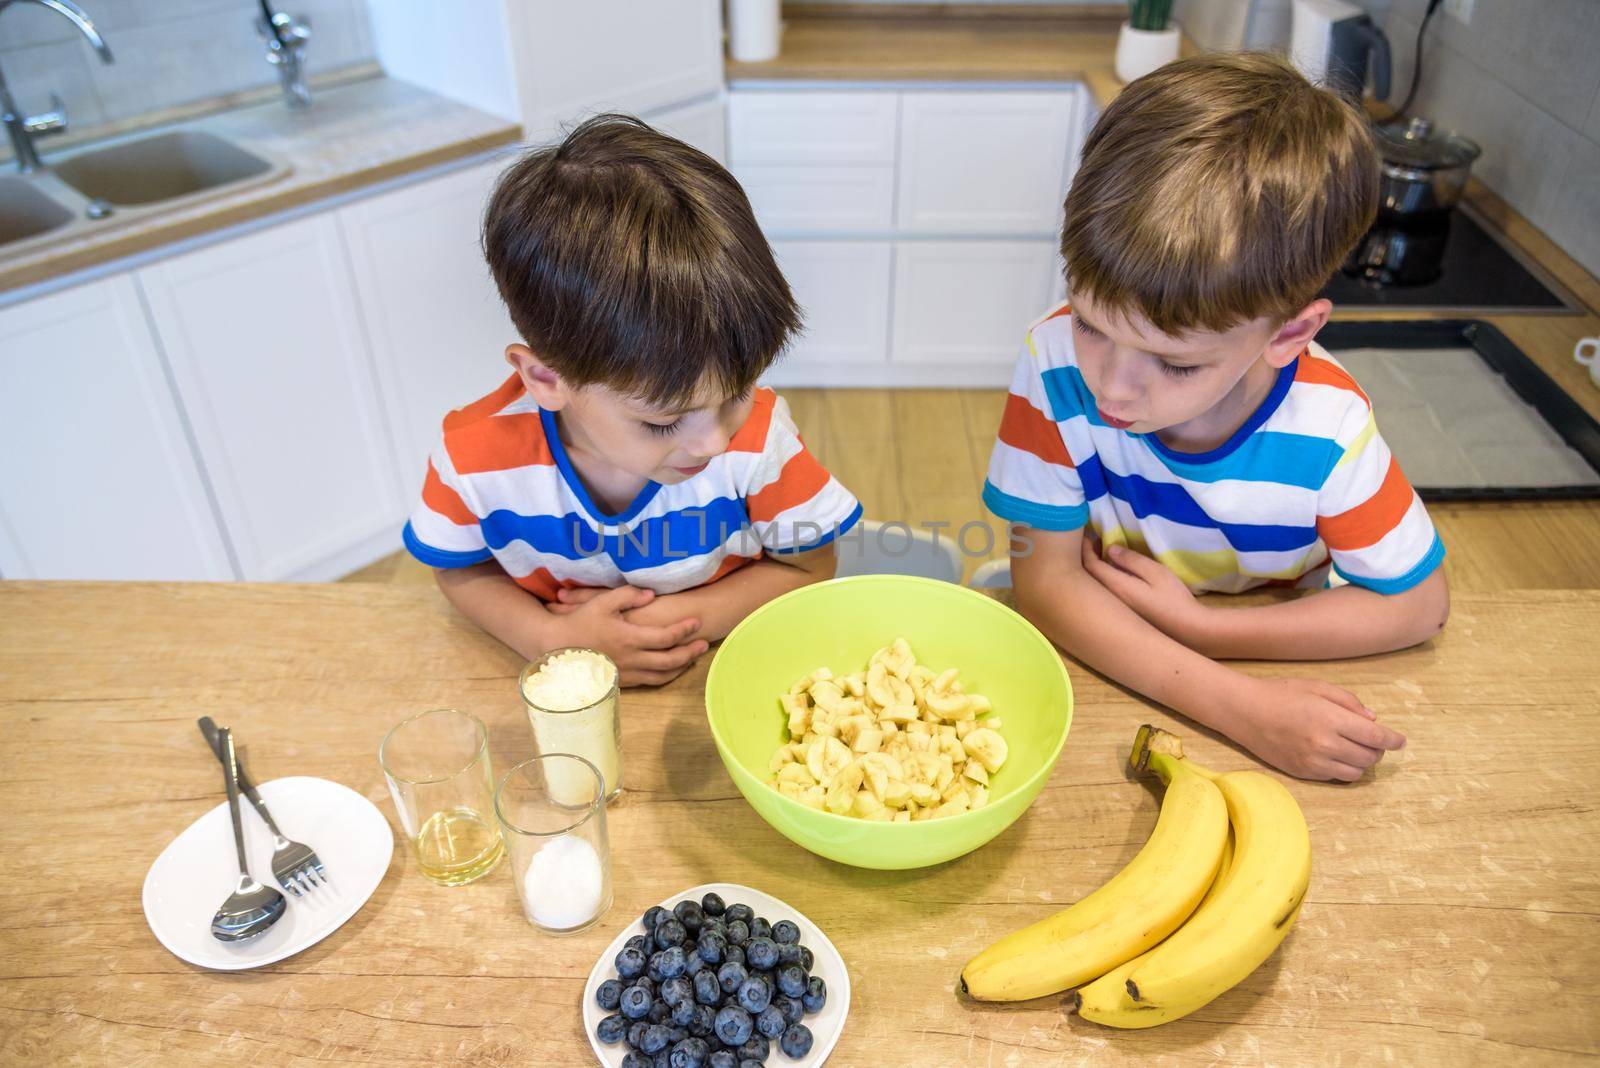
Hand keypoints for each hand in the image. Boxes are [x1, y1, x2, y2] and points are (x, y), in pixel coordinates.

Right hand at [545, 586, 708, 686]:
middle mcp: (631, 658)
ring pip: (662, 675)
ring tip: (692, 658)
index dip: (684, 629)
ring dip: (680, 667)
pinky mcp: (621, 681)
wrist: (557, 648)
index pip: (665, 636)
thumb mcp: (602, 602)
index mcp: (628, 638)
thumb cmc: (579, 622)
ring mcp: (626, 673)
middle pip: (670, 659)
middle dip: (690, 651)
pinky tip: (671, 669)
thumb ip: (628, 595)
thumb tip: (651, 594)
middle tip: (703, 644)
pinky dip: (665, 676)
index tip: (697, 622)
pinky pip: (649, 682)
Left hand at [1081, 540, 1207, 644]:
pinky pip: (1106, 591)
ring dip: (1097, 567)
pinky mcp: (1124, 612)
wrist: (1187, 629)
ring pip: (1097, 584)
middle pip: (1089, 576)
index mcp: (1116, 586)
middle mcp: (1111, 599)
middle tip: (1094, 541)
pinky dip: (1105, 577)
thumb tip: (1109, 549)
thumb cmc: (1173, 598)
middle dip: (1088, 557)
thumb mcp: (1155, 573)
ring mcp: (1116, 608)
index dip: (1085, 549)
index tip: (1086, 535)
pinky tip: (1115, 571)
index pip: (1091, 565)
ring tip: (1103, 552)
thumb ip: (1132, 560)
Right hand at [1237, 677, 1406, 781]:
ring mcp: (1314, 762)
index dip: (1394, 740)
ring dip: (1363, 762)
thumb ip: (1350, 702)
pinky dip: (1344, 768)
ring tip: (1356, 749)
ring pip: (1356, 772)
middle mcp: (1326, 744)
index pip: (1376, 737)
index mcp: (1332, 720)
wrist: (1246, 712)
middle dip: (1378, 750)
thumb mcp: (1319, 687)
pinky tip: (1337, 755)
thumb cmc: (1283, 694)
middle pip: (1369, 757)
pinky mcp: (1304, 773)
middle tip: (1374, 740)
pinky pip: (1336, 777)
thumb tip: (1373, 721)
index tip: (1401, 740)